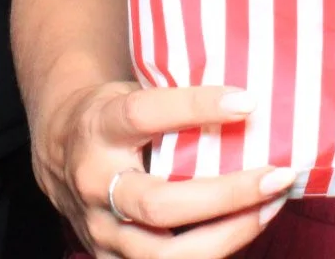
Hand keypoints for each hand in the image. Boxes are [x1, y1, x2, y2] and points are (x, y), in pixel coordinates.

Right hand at [42, 81, 295, 258]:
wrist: (58, 153)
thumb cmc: (112, 117)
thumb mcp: (129, 92)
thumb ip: (171, 100)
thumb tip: (246, 98)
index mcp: (99, 129)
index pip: (143, 116)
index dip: (195, 108)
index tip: (247, 102)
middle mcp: (94, 184)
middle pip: (158, 204)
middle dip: (226, 195)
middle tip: (276, 176)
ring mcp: (101, 229)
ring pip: (165, 254)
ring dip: (228, 234)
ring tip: (270, 207)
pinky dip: (214, 251)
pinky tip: (246, 227)